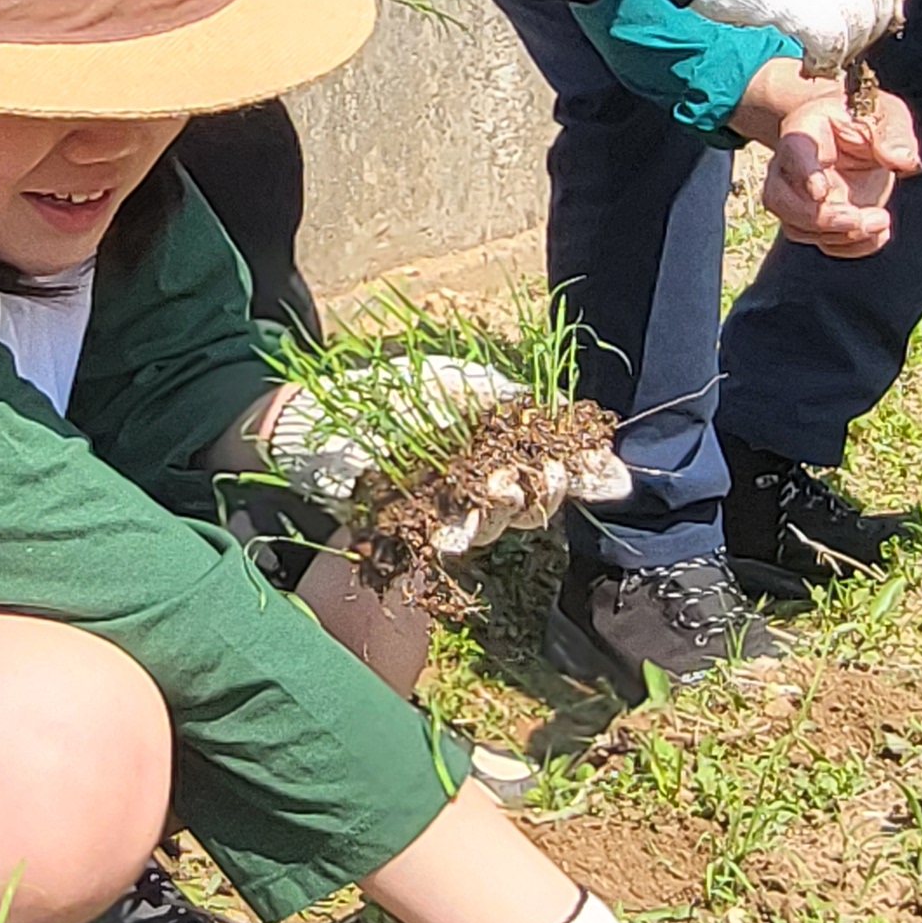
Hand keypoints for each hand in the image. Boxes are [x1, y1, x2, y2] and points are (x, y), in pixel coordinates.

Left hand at [261, 362, 629, 553]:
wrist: (311, 422)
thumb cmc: (387, 395)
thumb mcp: (456, 384)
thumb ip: (510, 400)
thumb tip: (570, 411)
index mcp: (497, 453)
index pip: (552, 470)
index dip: (582, 476)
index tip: (610, 475)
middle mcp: (478, 487)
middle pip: (532, 505)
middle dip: (545, 492)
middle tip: (544, 474)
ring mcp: (447, 510)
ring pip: (495, 526)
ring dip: (505, 512)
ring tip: (506, 490)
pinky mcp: (413, 529)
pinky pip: (446, 538)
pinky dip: (457, 533)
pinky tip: (457, 528)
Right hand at [694, 0, 906, 71]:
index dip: (871, 0)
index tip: (854, 18)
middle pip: (879, 3)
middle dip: (864, 28)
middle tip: (839, 44)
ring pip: (862, 30)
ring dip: (844, 49)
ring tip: (820, 57)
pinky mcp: (817, 12)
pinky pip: (835, 47)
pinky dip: (824, 60)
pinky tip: (808, 63)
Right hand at [763, 91, 915, 256]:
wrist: (852, 135)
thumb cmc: (864, 119)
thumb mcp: (884, 114)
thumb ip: (892, 133)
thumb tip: (902, 159)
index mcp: (805, 131)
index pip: (794, 151)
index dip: (803, 173)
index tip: (821, 191)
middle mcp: (788, 167)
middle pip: (781, 200)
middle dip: (821, 218)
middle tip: (860, 218)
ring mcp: (796, 198)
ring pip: (799, 228)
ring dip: (842, 235)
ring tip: (881, 221)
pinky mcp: (813, 221)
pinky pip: (823, 243)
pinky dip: (853, 246)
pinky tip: (878, 232)